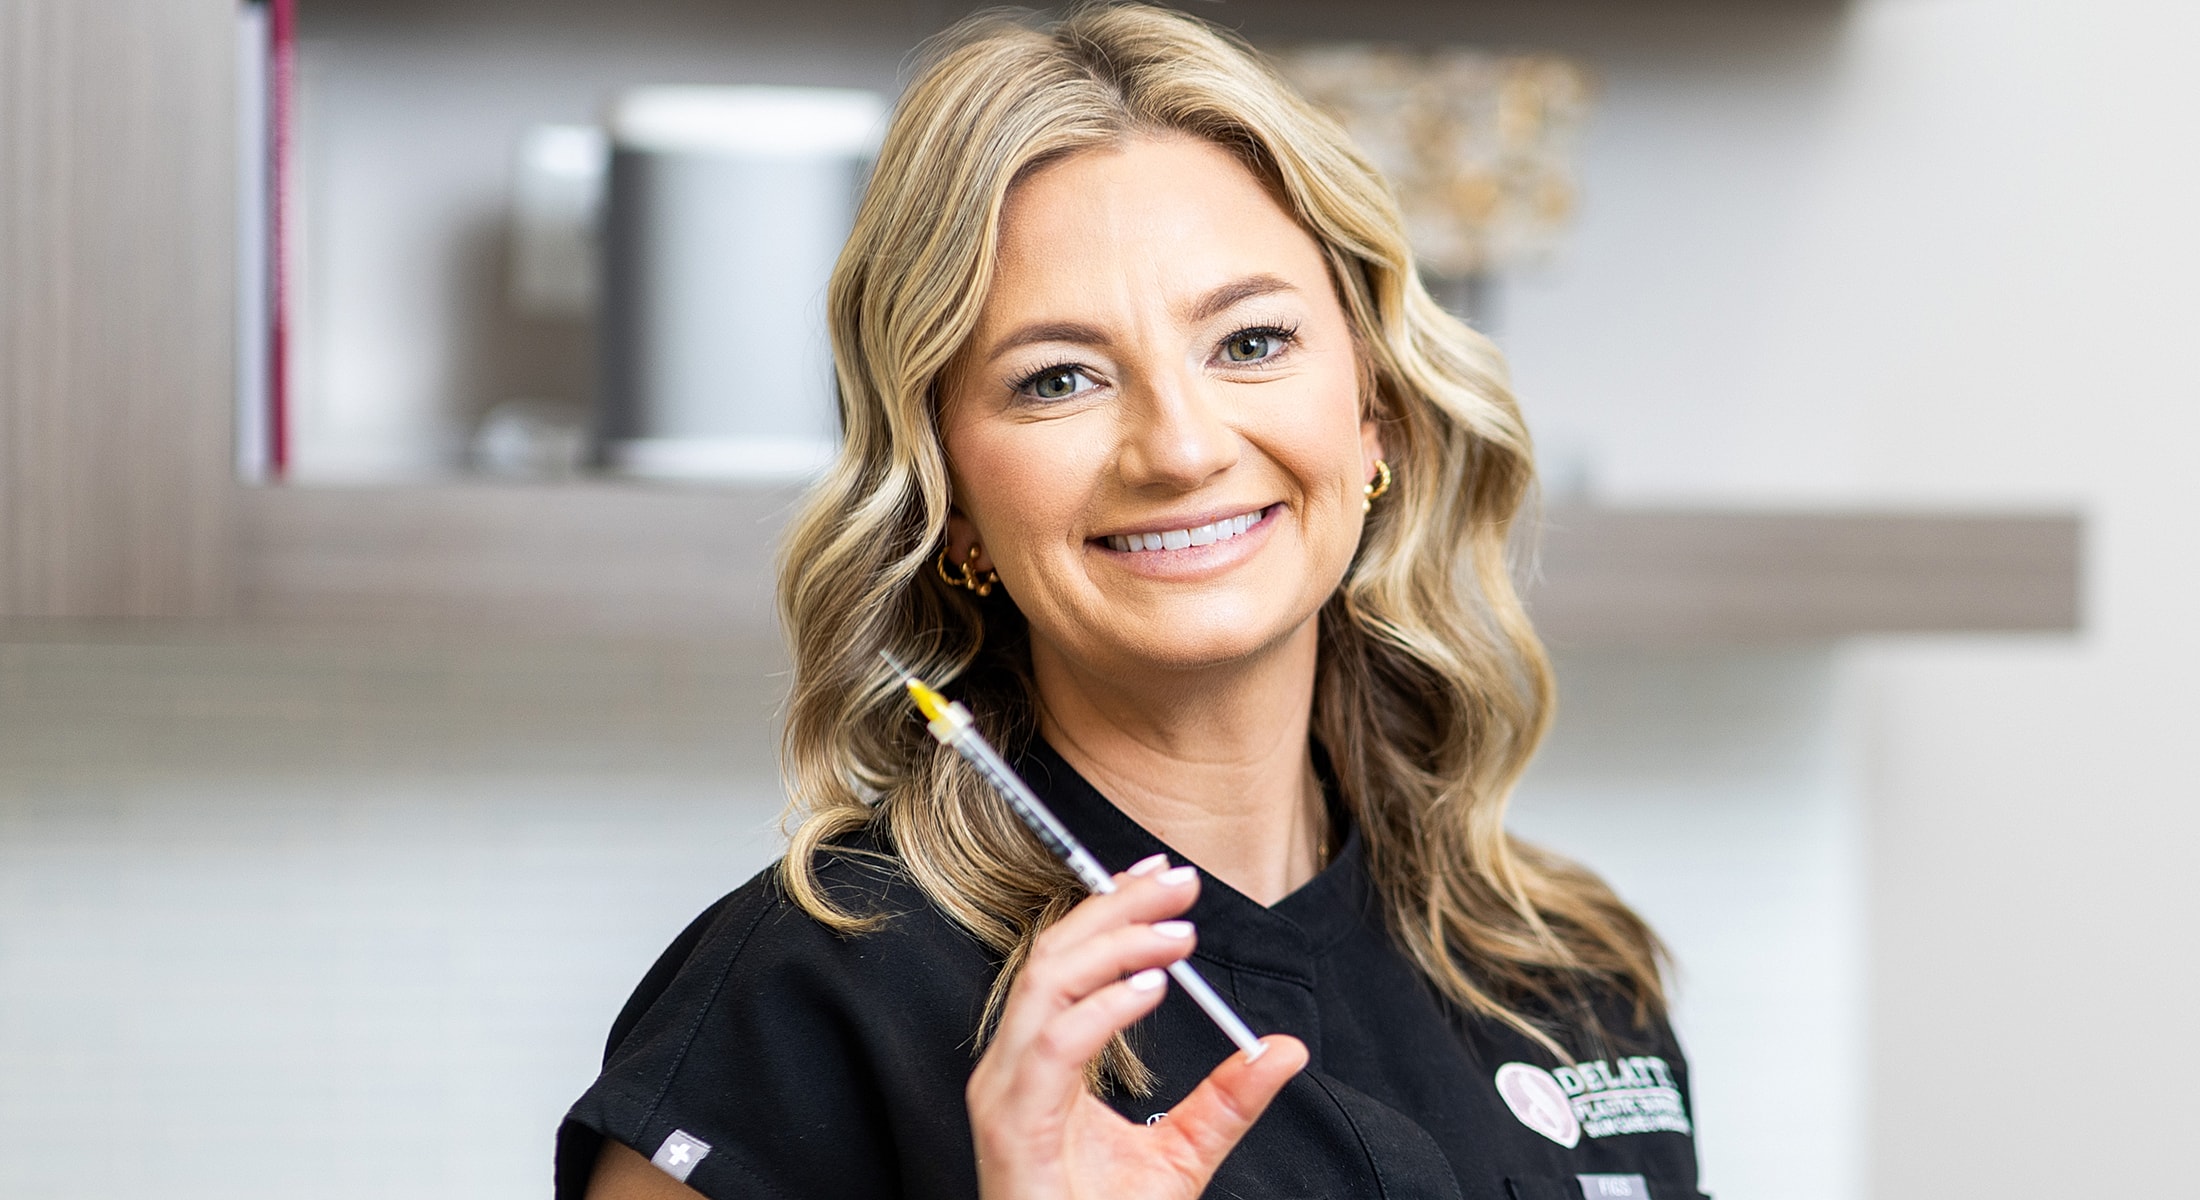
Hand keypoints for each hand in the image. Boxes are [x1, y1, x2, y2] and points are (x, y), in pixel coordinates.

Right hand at [966, 854, 1308, 1199]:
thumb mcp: (1183, 1157)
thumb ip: (1228, 1101)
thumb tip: (1285, 1049)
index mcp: (1040, 1063)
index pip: (1066, 961)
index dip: (1111, 910)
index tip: (1164, 877)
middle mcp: (1013, 1069)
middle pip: (1053, 955)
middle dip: (1116, 909)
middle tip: (1181, 885)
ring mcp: (1006, 1096)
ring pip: (1045, 984)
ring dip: (1116, 947)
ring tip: (1178, 936)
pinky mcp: (1014, 1128)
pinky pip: (1052, 1046)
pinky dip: (1101, 1008)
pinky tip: (1150, 990)